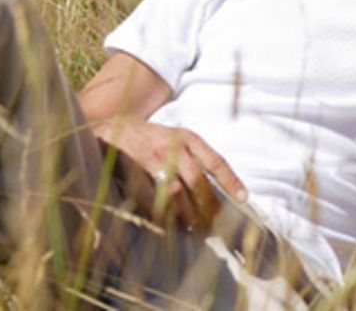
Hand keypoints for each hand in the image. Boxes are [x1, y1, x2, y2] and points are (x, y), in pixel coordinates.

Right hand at [95, 118, 245, 231]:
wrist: (111, 127)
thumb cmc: (150, 138)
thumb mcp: (176, 137)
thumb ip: (195, 157)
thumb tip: (219, 188)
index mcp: (187, 137)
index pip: (215, 160)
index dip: (230, 181)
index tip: (244, 198)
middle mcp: (172, 146)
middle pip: (197, 180)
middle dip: (208, 205)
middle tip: (215, 224)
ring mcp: (151, 158)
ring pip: (176, 192)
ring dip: (188, 214)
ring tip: (197, 228)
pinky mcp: (133, 171)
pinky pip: (151, 198)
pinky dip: (163, 213)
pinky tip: (171, 223)